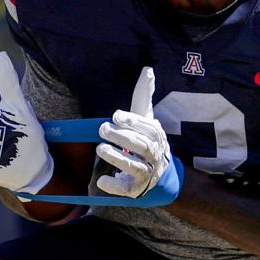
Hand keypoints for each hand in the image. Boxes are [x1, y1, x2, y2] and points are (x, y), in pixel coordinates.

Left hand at [95, 67, 184, 206]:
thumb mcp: (146, 119)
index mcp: (157, 138)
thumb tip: (148, 69)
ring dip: (117, 158)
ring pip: (135, 168)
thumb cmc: (146, 140)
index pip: (149, 128)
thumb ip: (145, 96)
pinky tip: (102, 180)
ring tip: (100, 148)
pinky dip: (115, 185)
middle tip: (102, 129)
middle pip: (142, 147)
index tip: (116, 115)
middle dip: (122, 137)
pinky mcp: (136, 190)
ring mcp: (147, 174)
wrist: (159, 175)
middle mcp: (155, 156)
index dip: (133, 121)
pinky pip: (127, 190)